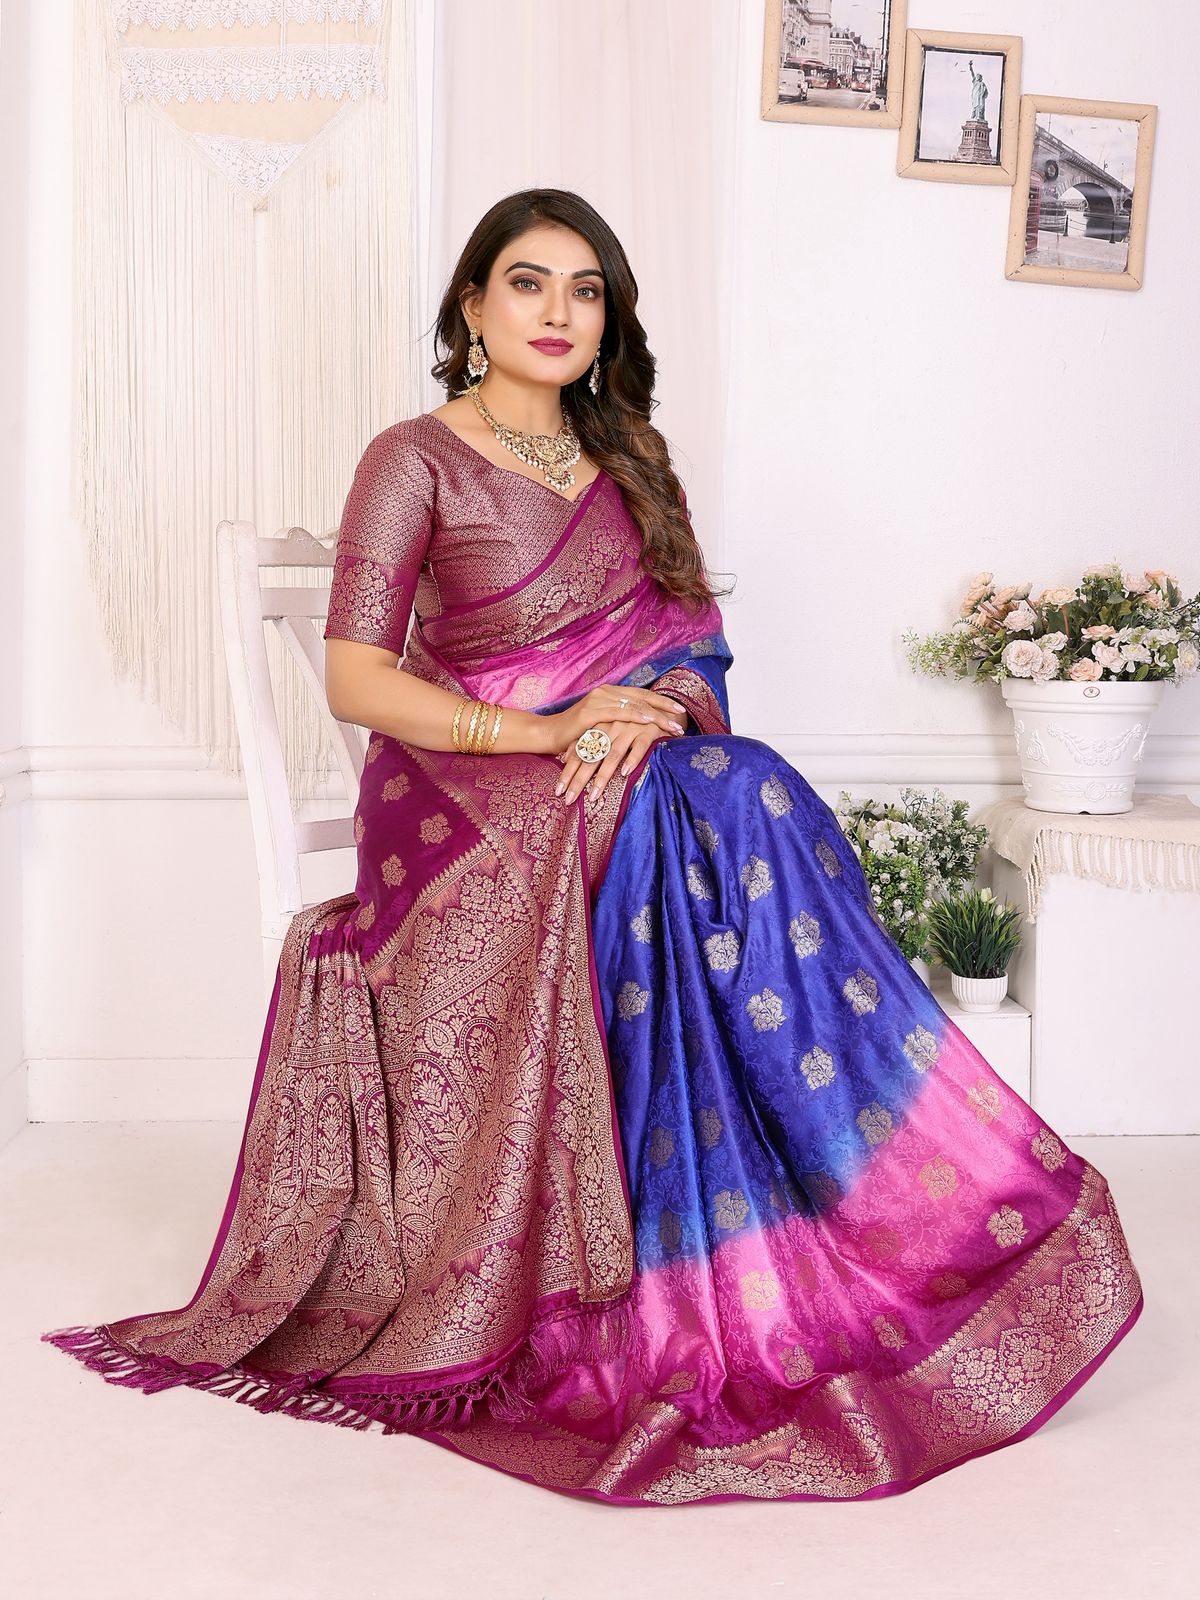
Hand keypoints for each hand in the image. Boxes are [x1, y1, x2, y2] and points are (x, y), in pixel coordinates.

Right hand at [542, 683, 685, 755]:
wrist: (550, 735)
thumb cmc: (576, 733)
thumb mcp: (602, 725)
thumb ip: (618, 721)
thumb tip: (639, 727)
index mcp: (610, 693)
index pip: (641, 695)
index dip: (661, 702)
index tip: (680, 710)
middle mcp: (606, 692)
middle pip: (642, 698)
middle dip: (665, 709)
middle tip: (682, 718)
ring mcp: (598, 700)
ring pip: (635, 706)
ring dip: (657, 717)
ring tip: (673, 725)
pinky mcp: (591, 712)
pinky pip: (619, 713)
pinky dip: (637, 717)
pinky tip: (651, 722)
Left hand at [554, 701, 686, 806]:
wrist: (661, 707)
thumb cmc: (629, 722)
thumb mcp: (607, 729)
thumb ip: (589, 741)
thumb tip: (565, 758)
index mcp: (600, 726)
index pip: (580, 750)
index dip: (569, 770)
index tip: (558, 790)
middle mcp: (612, 726)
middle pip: (592, 755)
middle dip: (579, 778)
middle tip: (568, 798)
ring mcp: (630, 728)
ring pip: (613, 754)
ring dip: (602, 776)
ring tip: (593, 795)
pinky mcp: (648, 731)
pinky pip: (640, 746)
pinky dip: (632, 759)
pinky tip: (625, 773)